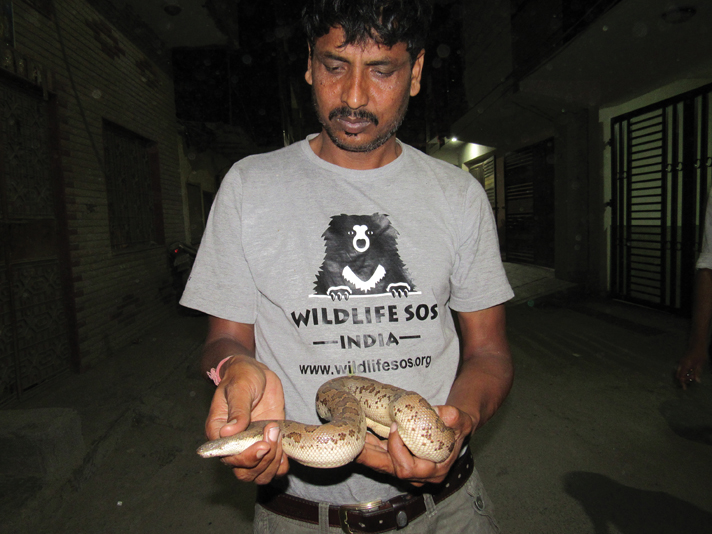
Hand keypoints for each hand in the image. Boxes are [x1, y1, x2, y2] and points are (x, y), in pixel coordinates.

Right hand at [205, 356, 288, 483]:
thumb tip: (228, 432)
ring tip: (279, 434)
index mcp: (218, 433)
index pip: (228, 458)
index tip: (263, 444)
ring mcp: (251, 448)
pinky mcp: (269, 446)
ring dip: (273, 462)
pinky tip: (286, 447)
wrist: (258, 374)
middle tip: (274, 435)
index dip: (246, 457)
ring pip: (259, 475)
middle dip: (263, 461)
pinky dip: (282, 464)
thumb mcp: (240, 388)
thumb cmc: (243, 377)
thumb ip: (237, 410)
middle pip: (244, 473)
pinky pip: (274, 468)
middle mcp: (234, 446)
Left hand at [355, 405, 474, 485]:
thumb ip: (455, 418)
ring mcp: (407, 469)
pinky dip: (370, 446)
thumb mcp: (461, 421)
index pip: (408, 468)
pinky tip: (360, 435)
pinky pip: (381, 456)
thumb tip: (445, 414)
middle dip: (370, 457)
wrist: (454, 430)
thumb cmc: (457, 427)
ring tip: (352, 439)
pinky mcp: (399, 460)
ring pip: (382, 464)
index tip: (394, 427)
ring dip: (366, 451)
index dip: (397, 450)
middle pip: (389, 469)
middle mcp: (418, 475)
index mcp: (433, 471)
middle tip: (354, 445)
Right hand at [676, 346, 706, 388]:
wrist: (697, 344)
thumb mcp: (701, 363)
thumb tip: (697, 381)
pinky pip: (681, 369)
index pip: (681, 376)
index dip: (683, 383)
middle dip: (684, 379)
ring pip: (680, 372)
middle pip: (679, 375)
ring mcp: (681, 362)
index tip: (685, 388)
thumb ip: (697, 372)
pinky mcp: (682, 361)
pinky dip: (685, 372)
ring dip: (685, 375)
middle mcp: (681, 364)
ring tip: (693, 375)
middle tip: (692, 380)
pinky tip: (692, 371)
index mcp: (685, 365)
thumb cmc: (700, 353)